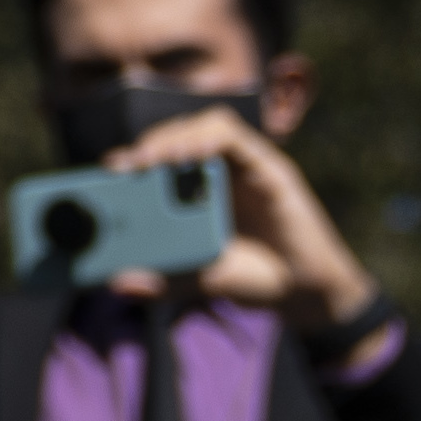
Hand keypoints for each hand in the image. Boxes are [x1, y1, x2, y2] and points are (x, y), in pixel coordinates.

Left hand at [122, 107, 374, 340]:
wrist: (308, 294)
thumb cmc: (255, 279)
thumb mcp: (205, 280)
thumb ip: (167, 279)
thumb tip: (118, 283)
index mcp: (198, 191)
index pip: (162, 156)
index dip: (136, 156)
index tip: (111, 169)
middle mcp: (221, 171)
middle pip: (180, 135)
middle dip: (151, 144)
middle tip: (129, 165)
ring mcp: (247, 166)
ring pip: (205, 126)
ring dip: (176, 136)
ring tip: (155, 159)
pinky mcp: (271, 168)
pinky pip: (236, 137)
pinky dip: (210, 138)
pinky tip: (194, 155)